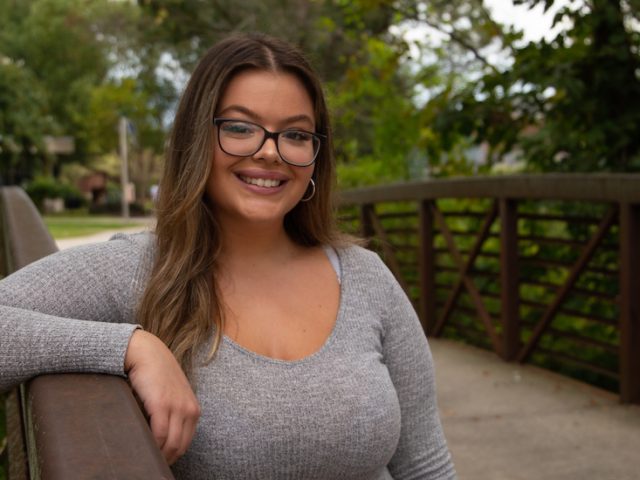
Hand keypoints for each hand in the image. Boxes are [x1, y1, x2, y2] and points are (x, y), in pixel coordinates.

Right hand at [124, 330, 200, 464]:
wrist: (146, 353)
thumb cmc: (156, 375)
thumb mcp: (172, 396)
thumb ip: (173, 414)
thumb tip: (162, 439)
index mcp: (193, 410)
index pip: (186, 443)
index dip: (173, 455)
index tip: (160, 460)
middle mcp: (189, 409)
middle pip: (179, 447)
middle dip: (165, 459)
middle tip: (150, 463)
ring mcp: (176, 407)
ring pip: (170, 444)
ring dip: (158, 455)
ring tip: (145, 457)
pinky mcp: (161, 404)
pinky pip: (159, 434)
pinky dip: (151, 445)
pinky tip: (142, 446)